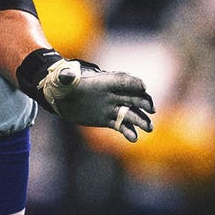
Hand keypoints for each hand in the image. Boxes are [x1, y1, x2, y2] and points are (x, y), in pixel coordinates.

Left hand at [18, 49, 153, 140]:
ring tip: (149, 128)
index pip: (122, 80)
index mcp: (104, 81)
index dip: (133, 83)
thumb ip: (66, 76)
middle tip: (151, 109)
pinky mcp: (108, 120)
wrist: (63, 97)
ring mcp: (111, 107)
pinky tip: (134, 138)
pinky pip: (121, 126)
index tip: (142, 87)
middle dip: (143, 102)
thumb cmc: (64, 84)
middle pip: (133, 97)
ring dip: (141, 120)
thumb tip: (64, 75)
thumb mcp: (63, 79)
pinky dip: (128, 132)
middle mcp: (112, 94)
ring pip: (130, 113)